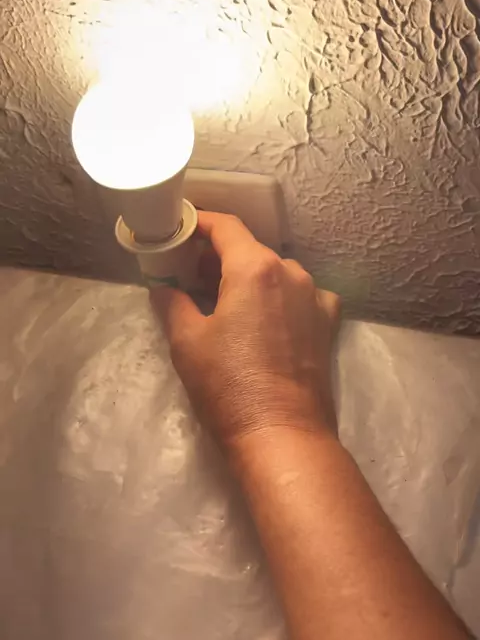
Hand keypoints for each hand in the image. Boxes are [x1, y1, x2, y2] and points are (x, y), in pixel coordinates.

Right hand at [151, 212, 340, 452]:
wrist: (282, 435)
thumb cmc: (228, 386)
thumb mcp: (187, 342)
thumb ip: (172, 303)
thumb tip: (163, 287)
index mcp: (256, 268)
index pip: (226, 227)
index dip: (200, 222)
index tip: (181, 228)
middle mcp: (291, 272)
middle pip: (251, 248)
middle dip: (220, 254)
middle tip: (190, 269)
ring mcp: (314, 297)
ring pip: (277, 271)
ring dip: (250, 275)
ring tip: (224, 295)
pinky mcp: (327, 322)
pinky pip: (300, 294)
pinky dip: (279, 296)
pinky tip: (265, 316)